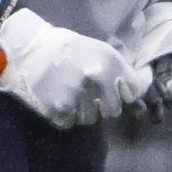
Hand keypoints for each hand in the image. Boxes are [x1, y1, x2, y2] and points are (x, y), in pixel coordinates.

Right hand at [0, 6, 142, 127]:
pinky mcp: (59, 108)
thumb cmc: (71, 49)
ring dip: (85, 111)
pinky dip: (67, 116)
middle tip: (91, 94)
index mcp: (110, 63)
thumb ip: (121, 70)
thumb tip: (138, 90)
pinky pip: (71, 122)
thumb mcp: (102, 51)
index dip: (125, 93)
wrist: (33, 49)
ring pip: (92, 119)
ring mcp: (78, 95)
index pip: (133, 92)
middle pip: (114, 110)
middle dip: (105, 105)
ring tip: (73, 94)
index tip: (116, 90)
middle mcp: (97, 80)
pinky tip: (61, 99)